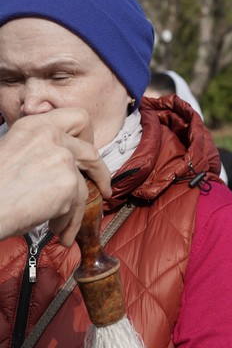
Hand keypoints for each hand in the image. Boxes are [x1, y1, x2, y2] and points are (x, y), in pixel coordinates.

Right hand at [0, 108, 110, 244]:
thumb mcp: (13, 152)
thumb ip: (40, 150)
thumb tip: (64, 162)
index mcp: (34, 125)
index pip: (78, 118)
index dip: (88, 136)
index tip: (88, 151)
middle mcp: (50, 136)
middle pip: (91, 152)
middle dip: (100, 173)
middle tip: (103, 188)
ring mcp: (62, 159)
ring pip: (82, 188)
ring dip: (73, 210)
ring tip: (61, 225)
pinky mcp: (68, 183)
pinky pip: (76, 207)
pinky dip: (67, 222)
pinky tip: (56, 229)